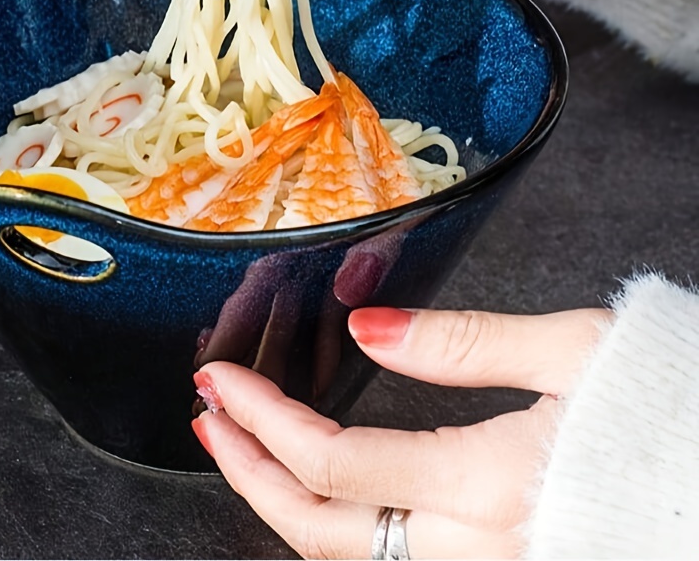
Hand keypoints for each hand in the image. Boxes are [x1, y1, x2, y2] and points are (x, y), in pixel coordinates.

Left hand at [193, 305, 611, 558]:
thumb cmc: (671, 413)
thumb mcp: (576, 351)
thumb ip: (460, 342)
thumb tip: (363, 323)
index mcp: (488, 485)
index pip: (331, 462)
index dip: (259, 419)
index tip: (218, 377)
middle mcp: (474, 550)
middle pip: (321, 534)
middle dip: (247, 475)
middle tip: (209, 419)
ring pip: (350, 560)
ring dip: (284, 504)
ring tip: (245, 448)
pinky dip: (336, 527)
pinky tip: (320, 486)